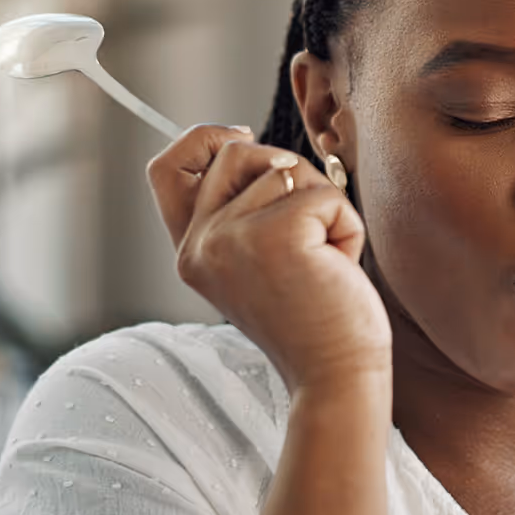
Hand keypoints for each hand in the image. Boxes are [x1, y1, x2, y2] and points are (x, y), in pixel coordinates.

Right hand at [147, 125, 391, 397]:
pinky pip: (327, 196)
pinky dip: (347, 228)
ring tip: (323, 262)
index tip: (241, 136)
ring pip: (289, 170)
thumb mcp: (258, 262)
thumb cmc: (312, 320)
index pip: (167, 169)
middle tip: (310, 226)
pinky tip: (338, 270)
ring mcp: (232, 239)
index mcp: (191, 251)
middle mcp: (200, 244)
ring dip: (324, 208)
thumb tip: (250, 144)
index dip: (202, 138)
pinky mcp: (276, 236)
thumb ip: (242, 212)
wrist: (335, 377)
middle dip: (287, 171)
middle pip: (236, 151)